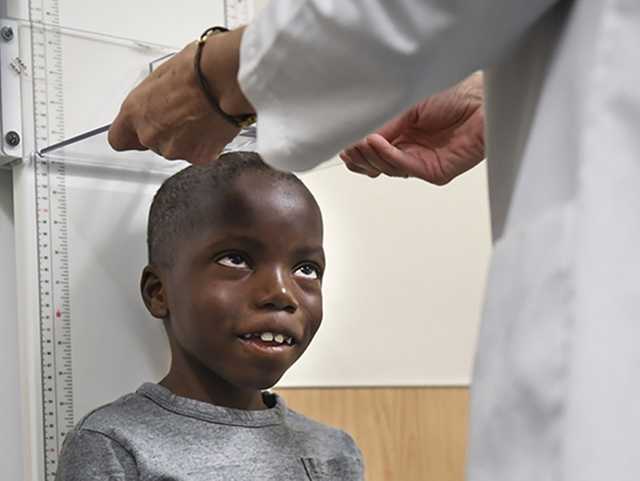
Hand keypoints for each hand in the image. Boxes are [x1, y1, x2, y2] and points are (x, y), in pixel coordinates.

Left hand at [108, 29, 251, 163]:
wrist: (224, 79)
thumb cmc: (196, 69)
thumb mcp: (162, 76)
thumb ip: (153, 99)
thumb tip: (160, 100)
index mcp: (135, 111)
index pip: (118, 139)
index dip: (131, 136)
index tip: (138, 132)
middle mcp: (150, 134)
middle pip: (152, 144)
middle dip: (166, 132)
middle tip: (183, 114)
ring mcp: (174, 149)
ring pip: (176, 150)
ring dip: (187, 138)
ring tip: (201, 116)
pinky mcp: (199, 156)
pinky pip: (199, 153)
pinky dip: (206, 144)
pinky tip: (212, 125)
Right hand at [340, 72, 484, 184]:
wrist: (483, 101)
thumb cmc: (454, 96)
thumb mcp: (407, 106)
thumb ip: (384, 125)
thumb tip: (358, 138)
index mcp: (402, 135)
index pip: (371, 152)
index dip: (356, 151)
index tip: (342, 144)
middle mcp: (410, 151)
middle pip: (375, 165)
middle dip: (359, 157)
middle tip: (348, 147)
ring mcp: (421, 163)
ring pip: (386, 169)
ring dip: (371, 155)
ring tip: (363, 139)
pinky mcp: (434, 172)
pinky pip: (404, 168)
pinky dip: (388, 156)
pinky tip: (376, 141)